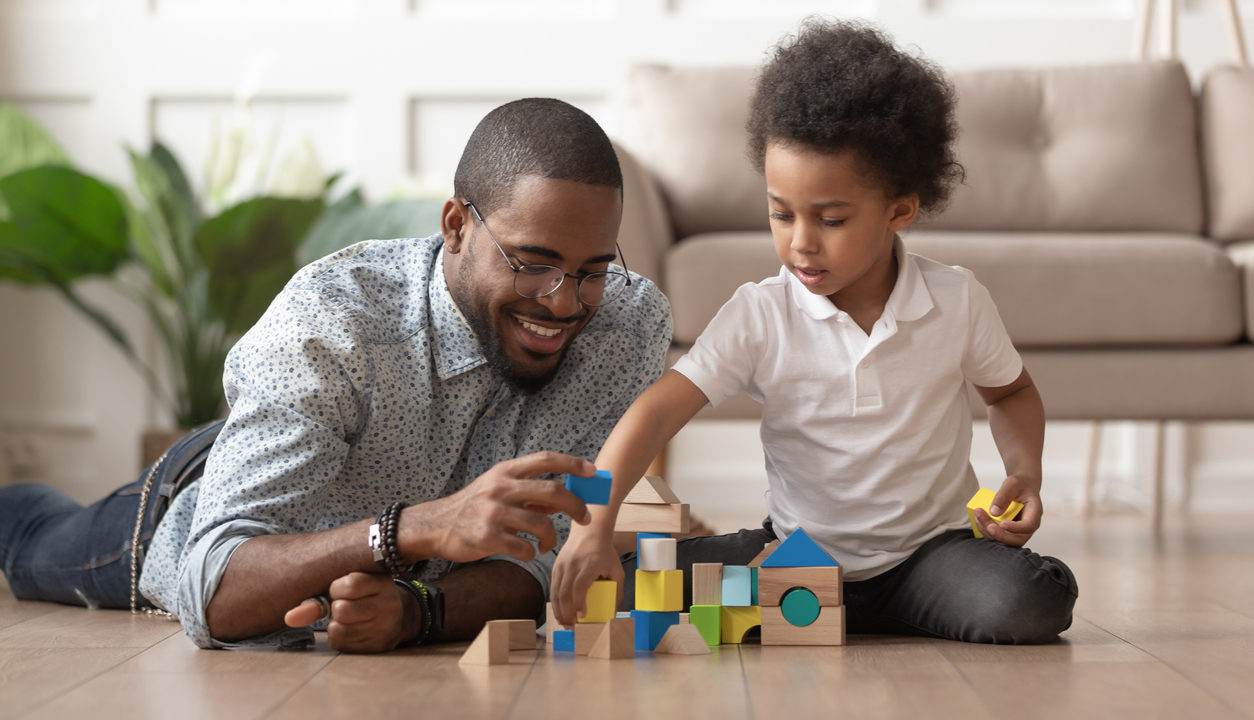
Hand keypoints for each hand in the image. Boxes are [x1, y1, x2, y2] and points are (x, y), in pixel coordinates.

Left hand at [284, 572, 413, 652]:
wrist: (400, 615)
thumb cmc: (366, 596)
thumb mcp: (350, 587)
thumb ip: (318, 598)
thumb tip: (289, 618)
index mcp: (383, 582)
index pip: (349, 585)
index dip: (337, 588)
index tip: (343, 589)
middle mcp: (389, 605)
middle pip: (341, 609)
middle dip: (336, 608)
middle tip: (348, 605)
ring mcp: (386, 628)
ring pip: (338, 629)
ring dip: (335, 624)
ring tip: (349, 618)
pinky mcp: (378, 646)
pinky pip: (341, 644)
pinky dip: (338, 637)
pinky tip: (351, 630)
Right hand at [407, 452, 594, 564]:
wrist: (436, 526)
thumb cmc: (474, 507)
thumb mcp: (498, 489)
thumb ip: (528, 492)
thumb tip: (564, 499)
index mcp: (505, 472)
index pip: (545, 459)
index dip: (572, 463)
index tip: (593, 471)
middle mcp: (501, 488)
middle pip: (552, 491)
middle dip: (576, 505)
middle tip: (585, 518)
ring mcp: (494, 513)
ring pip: (542, 525)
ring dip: (551, 538)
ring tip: (546, 544)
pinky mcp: (488, 537)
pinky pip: (524, 547)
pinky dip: (531, 553)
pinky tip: (526, 552)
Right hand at [550, 524, 624, 626]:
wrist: (590, 532)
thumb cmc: (605, 552)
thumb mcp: (617, 570)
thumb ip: (618, 591)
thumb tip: (613, 612)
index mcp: (589, 564)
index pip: (579, 587)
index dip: (579, 604)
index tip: (582, 617)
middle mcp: (573, 564)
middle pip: (564, 593)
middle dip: (566, 613)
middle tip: (571, 628)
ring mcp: (562, 564)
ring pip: (555, 591)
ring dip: (558, 610)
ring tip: (564, 623)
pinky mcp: (556, 566)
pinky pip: (553, 586)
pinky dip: (555, 601)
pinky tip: (560, 611)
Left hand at [973, 474, 1041, 546]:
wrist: (1021, 487)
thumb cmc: (1020, 485)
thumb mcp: (1013, 483)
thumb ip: (1004, 495)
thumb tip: (993, 512)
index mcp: (1034, 513)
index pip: (1028, 526)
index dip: (1015, 528)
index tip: (1002, 523)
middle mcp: (1028, 525)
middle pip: (1017, 539)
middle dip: (1000, 535)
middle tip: (987, 525)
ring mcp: (1019, 531)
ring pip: (1006, 540)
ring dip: (990, 532)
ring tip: (978, 515)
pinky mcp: (1008, 531)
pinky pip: (998, 536)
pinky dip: (986, 530)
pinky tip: (978, 518)